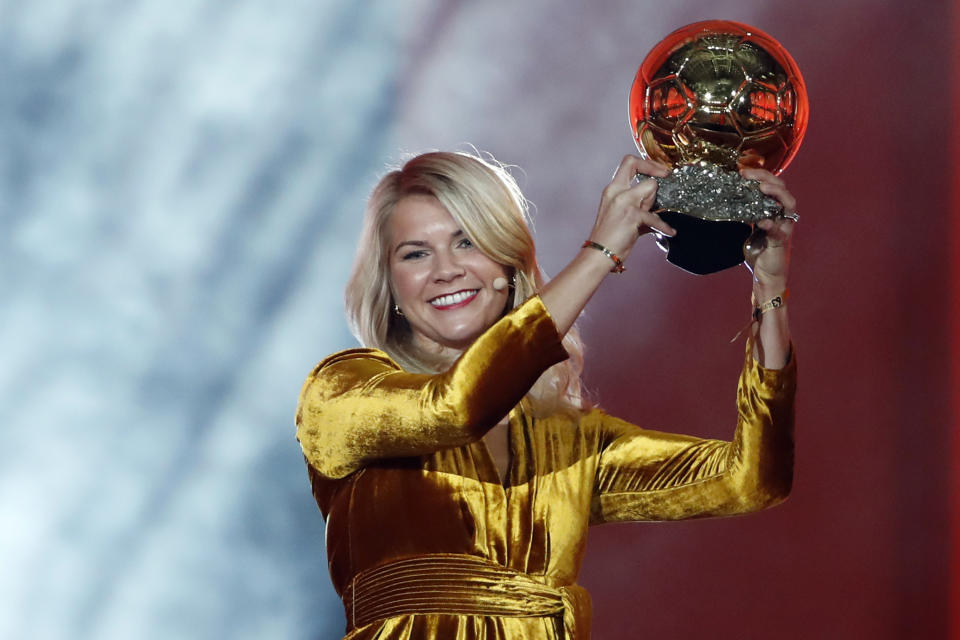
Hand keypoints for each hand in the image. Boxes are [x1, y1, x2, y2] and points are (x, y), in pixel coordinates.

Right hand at [588, 155, 675, 261]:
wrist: (599, 253)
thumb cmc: (608, 237)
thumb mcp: (618, 212)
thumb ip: (634, 202)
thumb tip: (653, 201)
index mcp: (612, 189)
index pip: (628, 162)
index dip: (646, 163)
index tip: (659, 171)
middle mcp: (616, 192)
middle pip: (637, 166)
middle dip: (653, 174)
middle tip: (661, 186)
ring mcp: (624, 202)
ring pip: (650, 187)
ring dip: (654, 202)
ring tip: (651, 218)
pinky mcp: (632, 215)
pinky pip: (655, 216)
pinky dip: (664, 226)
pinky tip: (669, 231)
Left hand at [740, 168, 796, 291]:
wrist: (766, 274)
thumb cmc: (759, 249)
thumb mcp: (750, 225)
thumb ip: (746, 212)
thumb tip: (729, 197)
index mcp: (774, 209)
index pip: (772, 184)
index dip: (760, 175)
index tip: (742, 171)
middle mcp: (783, 214)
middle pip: (782, 188)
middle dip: (767, 178)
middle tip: (748, 175)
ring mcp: (784, 227)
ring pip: (789, 204)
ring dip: (777, 193)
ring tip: (763, 188)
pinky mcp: (781, 242)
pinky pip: (779, 231)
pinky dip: (771, 224)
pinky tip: (762, 221)